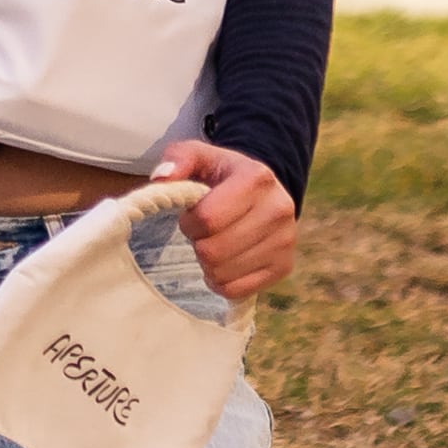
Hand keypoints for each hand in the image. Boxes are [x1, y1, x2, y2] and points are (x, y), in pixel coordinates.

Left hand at [159, 140, 295, 302]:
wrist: (261, 194)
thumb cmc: (221, 177)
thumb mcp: (199, 156)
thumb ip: (177, 158)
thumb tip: (162, 179)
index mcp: (257, 178)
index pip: (207, 218)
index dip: (189, 222)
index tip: (191, 216)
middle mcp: (278, 209)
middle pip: (213, 251)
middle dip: (198, 244)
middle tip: (204, 233)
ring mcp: (285, 241)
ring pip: (223, 273)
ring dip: (208, 264)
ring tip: (216, 244)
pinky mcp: (284, 266)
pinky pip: (237, 290)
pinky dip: (222, 281)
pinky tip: (225, 262)